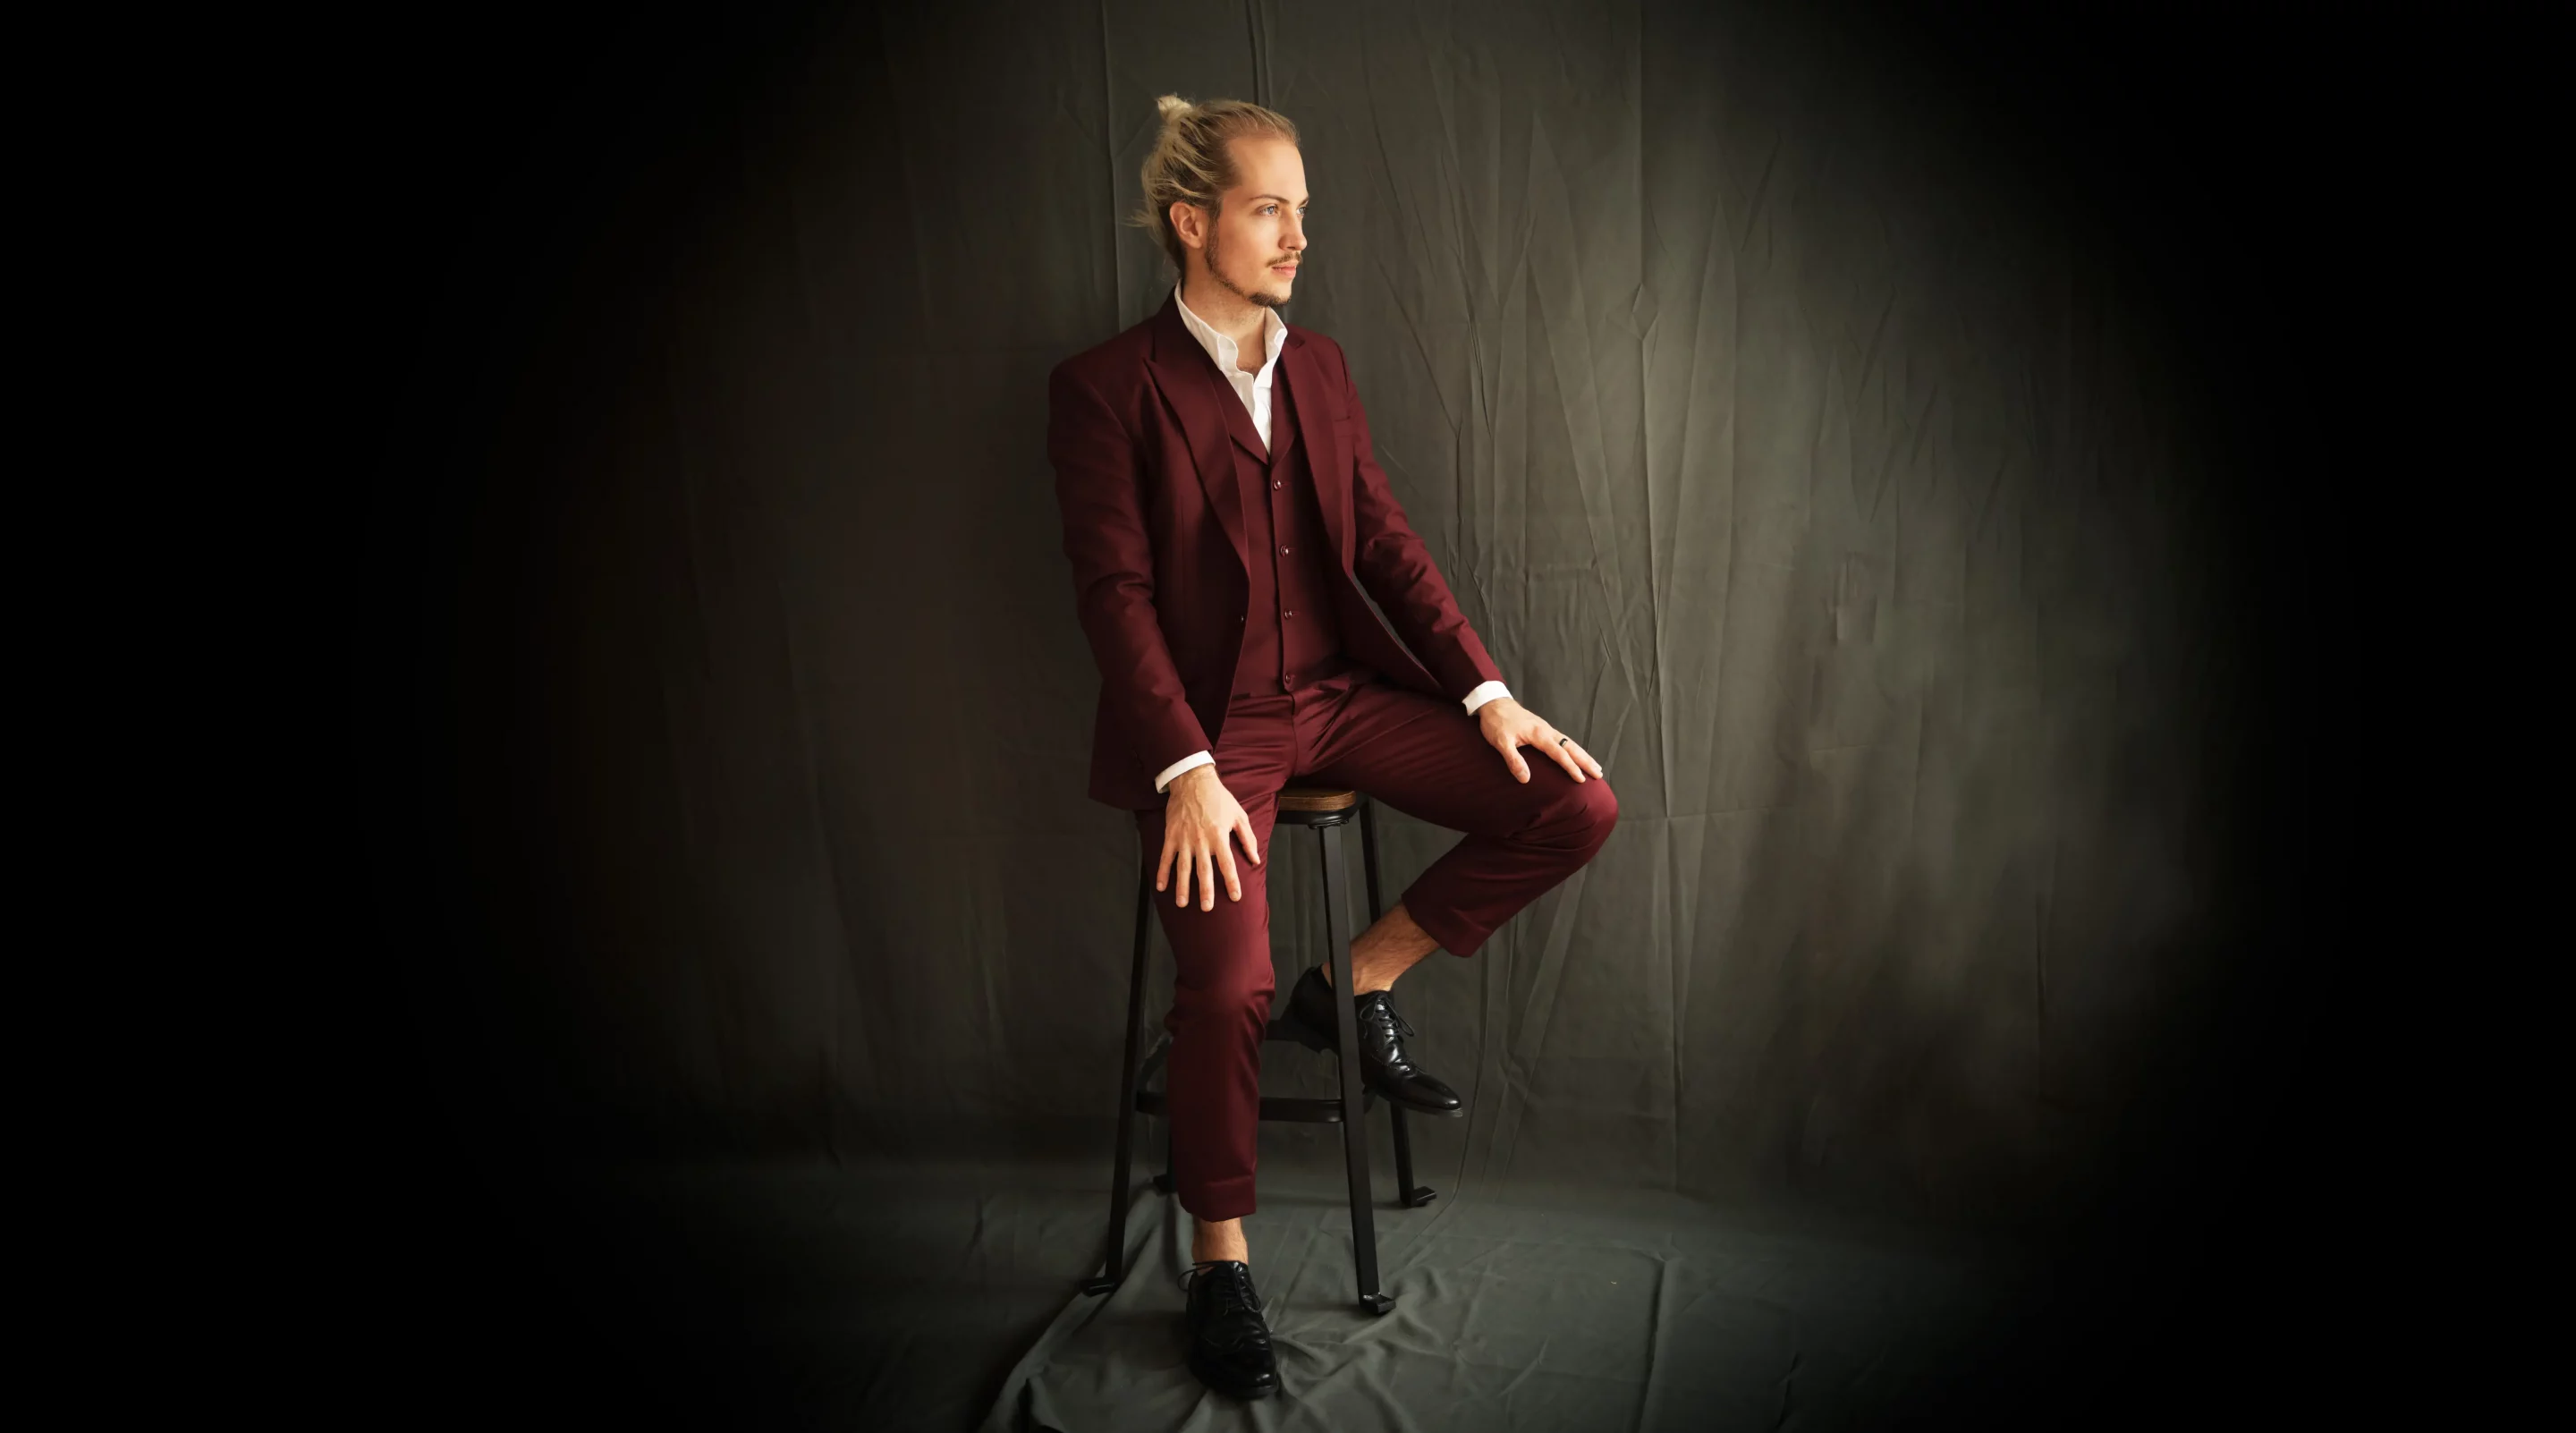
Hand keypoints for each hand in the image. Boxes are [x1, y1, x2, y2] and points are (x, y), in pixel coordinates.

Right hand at [1159, 766, 1261, 909]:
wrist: (1193, 781)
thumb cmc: (1219, 798)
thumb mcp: (1239, 815)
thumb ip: (1247, 838)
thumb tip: (1255, 859)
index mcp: (1219, 836)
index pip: (1227, 864)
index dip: (1231, 882)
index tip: (1235, 897)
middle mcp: (1201, 841)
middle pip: (1204, 871)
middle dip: (1205, 891)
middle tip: (1207, 908)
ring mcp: (1184, 839)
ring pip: (1183, 868)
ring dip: (1182, 887)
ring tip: (1183, 904)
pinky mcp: (1171, 835)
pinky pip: (1166, 857)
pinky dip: (1163, 872)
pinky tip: (1162, 887)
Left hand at [1476, 697, 1603, 784]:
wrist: (1493, 703)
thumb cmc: (1496, 722)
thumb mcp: (1500, 742)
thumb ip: (1513, 759)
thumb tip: (1525, 779)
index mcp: (1539, 734)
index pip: (1559, 753)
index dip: (1571, 767)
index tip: (1581, 779)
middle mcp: (1546, 730)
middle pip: (1571, 747)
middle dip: (1586, 760)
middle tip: (1599, 773)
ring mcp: (1546, 728)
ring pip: (1569, 742)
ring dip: (1583, 754)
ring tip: (1595, 765)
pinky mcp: (1542, 728)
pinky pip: (1563, 739)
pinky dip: (1573, 748)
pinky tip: (1576, 754)